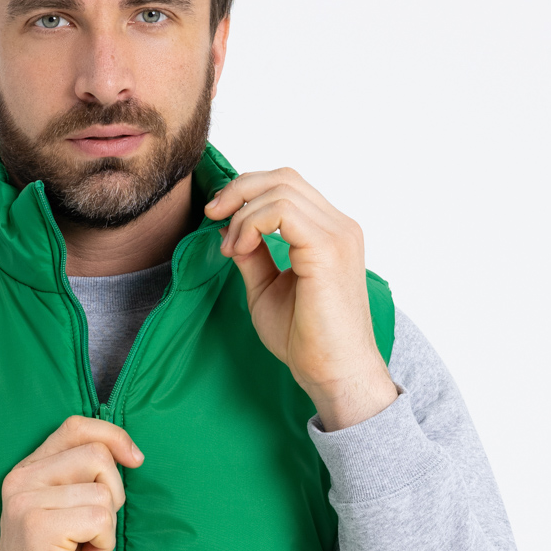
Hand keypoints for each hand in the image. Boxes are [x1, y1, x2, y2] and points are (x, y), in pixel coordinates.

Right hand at [0, 416, 143, 550]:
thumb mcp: (70, 513)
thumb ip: (85, 479)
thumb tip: (128, 453)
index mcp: (27, 471)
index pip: (76, 427)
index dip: (113, 436)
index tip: (134, 460)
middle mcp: (21, 479)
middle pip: (97, 456)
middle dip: (113, 493)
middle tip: (93, 529)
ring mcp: (27, 502)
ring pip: (103, 492)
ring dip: (106, 526)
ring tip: (82, 547)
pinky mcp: (39, 527)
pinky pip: (100, 518)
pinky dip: (103, 543)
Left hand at [204, 168, 397, 430]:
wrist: (333, 373)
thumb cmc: (306, 340)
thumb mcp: (266, 288)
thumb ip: (253, 254)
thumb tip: (228, 228)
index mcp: (329, 232)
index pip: (287, 186)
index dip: (247, 192)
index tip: (217, 217)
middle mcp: (339, 226)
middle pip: (283, 177)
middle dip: (239, 190)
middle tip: (212, 215)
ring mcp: (338, 234)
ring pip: (280, 189)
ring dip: (242, 213)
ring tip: (230, 249)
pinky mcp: (328, 247)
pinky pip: (282, 211)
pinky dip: (251, 224)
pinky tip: (239, 250)